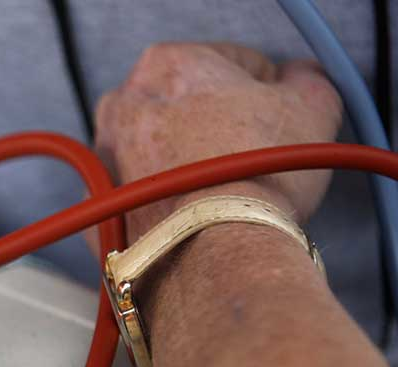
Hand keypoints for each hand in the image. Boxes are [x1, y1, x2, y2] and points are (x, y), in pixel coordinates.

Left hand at [94, 42, 342, 241]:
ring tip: (229, 193)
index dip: (268, 92)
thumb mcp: (312, 107)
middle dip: (221, 128)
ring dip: (191, 166)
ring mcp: (105, 160)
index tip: (280, 120)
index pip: (232, 63)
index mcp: (166, 64)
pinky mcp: (103, 211)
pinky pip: (146, 196)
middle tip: (255, 160)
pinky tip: (200, 218)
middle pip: (188, 107)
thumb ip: (305, 79)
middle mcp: (121, 105)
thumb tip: (298, 81)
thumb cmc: (254, 176)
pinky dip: (168, 204)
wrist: (213, 253)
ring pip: (163, 153)